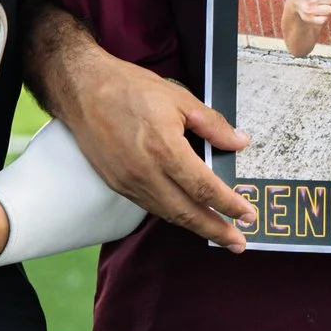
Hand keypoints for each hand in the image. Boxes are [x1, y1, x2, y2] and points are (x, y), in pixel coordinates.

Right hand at [53, 45, 255, 250]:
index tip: (248, 215)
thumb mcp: (179, 98)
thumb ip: (213, 124)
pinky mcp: (117, 184)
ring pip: (168, 214)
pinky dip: (172, 214)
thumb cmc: (128, 88)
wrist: (82, 90)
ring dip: (195, 227)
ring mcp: (128, 182)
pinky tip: (185, 214)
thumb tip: (239, 142)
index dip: (229, 205)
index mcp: (164, 148)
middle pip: (187, 213)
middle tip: (239, 242)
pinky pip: (150, 206)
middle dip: (216, 231)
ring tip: (218, 233)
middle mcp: (145, 172)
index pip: (204, 188)